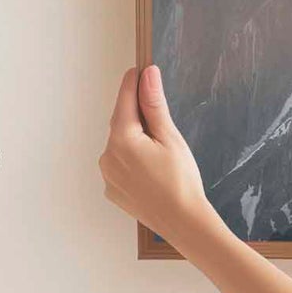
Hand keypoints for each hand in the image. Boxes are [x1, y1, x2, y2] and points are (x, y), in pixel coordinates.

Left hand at [100, 64, 216, 246]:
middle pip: (121, 123)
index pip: (124, 101)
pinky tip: (153, 167)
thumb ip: (154, 105)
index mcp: (122, 140)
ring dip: (134, 138)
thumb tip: (148, 76)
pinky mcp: (112, 190)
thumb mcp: (170, 138)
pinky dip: (132, 159)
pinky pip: (120, 164)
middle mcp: (108, 157)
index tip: (138, 69)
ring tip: (161, 149)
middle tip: (157, 109)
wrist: (183, 222)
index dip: (132, 83)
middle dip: (136, 113)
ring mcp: (108, 176)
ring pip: (120, 144)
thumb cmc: (181, 181)